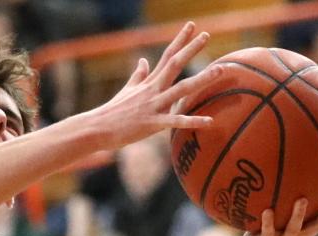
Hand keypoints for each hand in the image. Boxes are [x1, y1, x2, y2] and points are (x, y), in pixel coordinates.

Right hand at [91, 22, 222, 149]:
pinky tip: (209, 120)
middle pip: (175, 65)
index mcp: (149, 82)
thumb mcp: (127, 90)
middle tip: (207, 34)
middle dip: (191, 50)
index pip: (166, 55)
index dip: (180, 40)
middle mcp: (153, 90)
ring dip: (201, 80)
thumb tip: (143, 60)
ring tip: (220, 69)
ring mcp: (153, 106)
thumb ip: (138, 75)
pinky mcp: (152, 123)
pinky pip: (176, 121)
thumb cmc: (112, 112)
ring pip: (181, 89)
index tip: (192, 25)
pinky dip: (193, 121)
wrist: (97, 128)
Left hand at [224, 184, 317, 235]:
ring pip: (294, 230)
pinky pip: (267, 233)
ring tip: (302, 199)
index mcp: (303, 233)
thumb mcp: (275, 219)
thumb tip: (286, 174)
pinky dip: (268, 222)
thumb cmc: (259, 235)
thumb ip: (282, 203)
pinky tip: (267, 210)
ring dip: (299, 215)